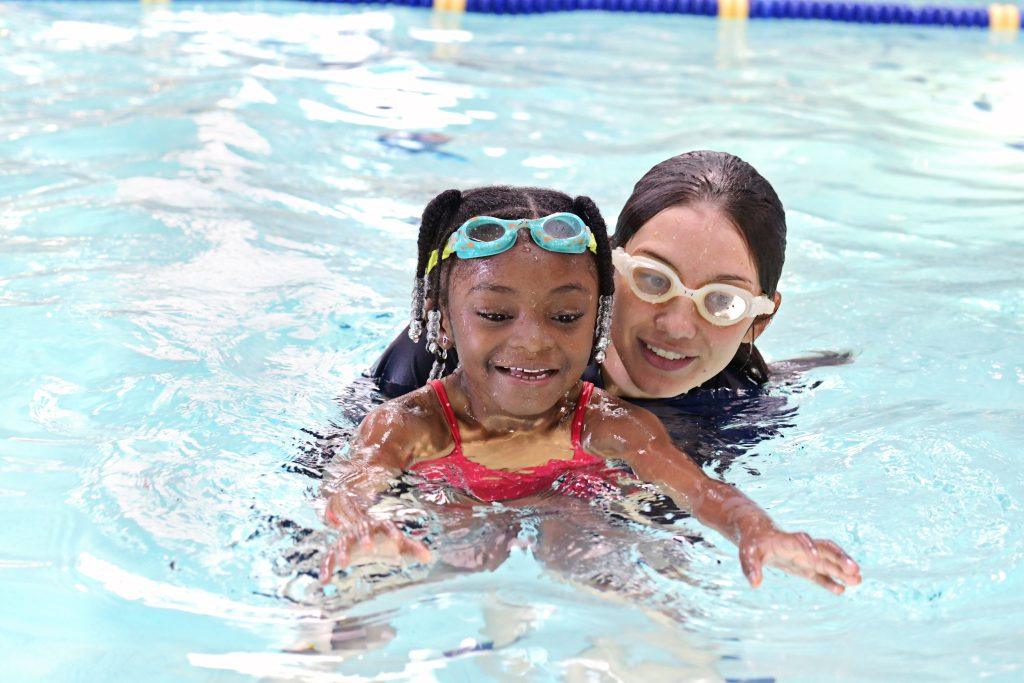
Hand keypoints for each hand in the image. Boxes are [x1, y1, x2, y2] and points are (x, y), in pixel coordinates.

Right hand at [319, 493, 430, 583]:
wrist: (355, 526)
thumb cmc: (381, 537)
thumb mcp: (396, 541)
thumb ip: (411, 547)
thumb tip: (428, 558)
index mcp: (379, 526)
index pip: (387, 525)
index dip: (393, 532)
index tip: (398, 541)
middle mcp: (361, 530)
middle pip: (363, 532)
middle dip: (365, 539)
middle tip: (369, 549)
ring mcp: (346, 539)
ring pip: (342, 543)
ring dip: (342, 552)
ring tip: (344, 564)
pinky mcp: (335, 549)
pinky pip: (328, 557)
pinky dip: (325, 568)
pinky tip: (324, 581)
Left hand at [739, 529, 860, 594]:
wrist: (759, 536)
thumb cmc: (752, 544)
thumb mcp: (746, 554)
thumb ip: (750, 567)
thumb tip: (754, 584)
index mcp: (786, 540)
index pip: (801, 540)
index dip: (808, 547)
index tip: (816, 559)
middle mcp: (801, 547)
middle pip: (825, 549)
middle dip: (840, 558)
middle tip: (855, 570)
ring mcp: (807, 557)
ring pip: (829, 561)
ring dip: (843, 569)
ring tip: (858, 580)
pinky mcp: (806, 568)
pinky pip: (822, 575)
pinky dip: (831, 582)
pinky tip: (842, 590)